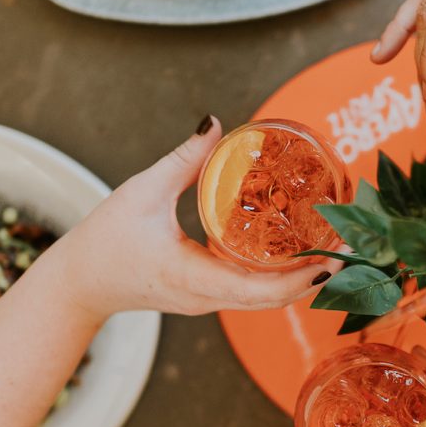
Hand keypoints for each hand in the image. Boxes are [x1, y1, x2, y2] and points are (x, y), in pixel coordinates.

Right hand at [48, 116, 330, 320]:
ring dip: (298, 280)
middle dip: (314, 277)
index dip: (303, 277)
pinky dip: (276, 278)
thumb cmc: (103, 241)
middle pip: (274, 299)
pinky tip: (294, 253)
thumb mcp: (142, 192)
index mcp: (195, 277)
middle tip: (348, 249)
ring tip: (331, 249)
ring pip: (264, 300)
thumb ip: (182, 158)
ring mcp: (206, 302)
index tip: (333, 259)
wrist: (77, 285)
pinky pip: (249, 294)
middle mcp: (207, 298)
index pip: (262, 290)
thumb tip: (215, 124)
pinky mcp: (202, 297)